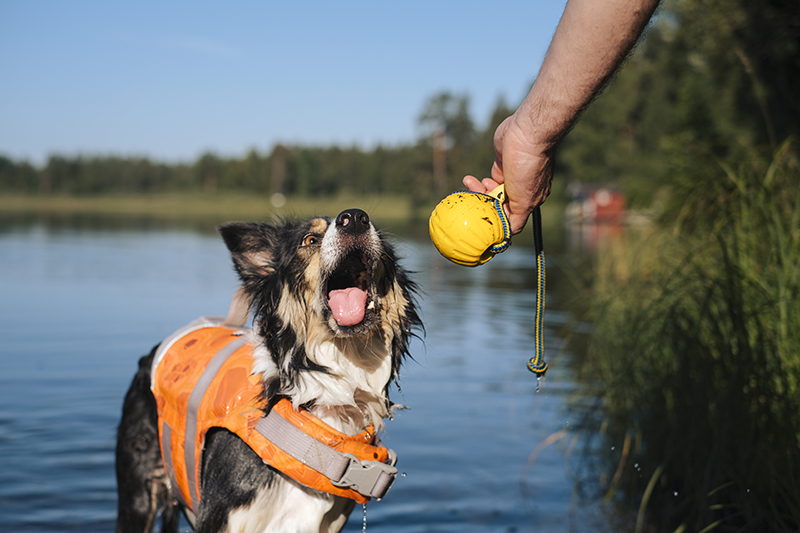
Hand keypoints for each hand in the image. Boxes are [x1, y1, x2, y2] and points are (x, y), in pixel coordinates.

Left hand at [463, 114, 553, 233]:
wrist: (527, 133)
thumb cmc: (528, 166)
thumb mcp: (524, 200)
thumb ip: (517, 219)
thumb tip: (509, 236)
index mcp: (530, 201)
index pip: (510, 219)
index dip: (496, 221)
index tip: (481, 221)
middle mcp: (521, 191)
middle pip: (498, 206)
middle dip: (484, 205)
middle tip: (472, 201)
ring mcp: (511, 177)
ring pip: (491, 193)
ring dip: (479, 192)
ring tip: (470, 184)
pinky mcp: (502, 164)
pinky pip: (488, 179)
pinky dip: (478, 182)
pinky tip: (470, 179)